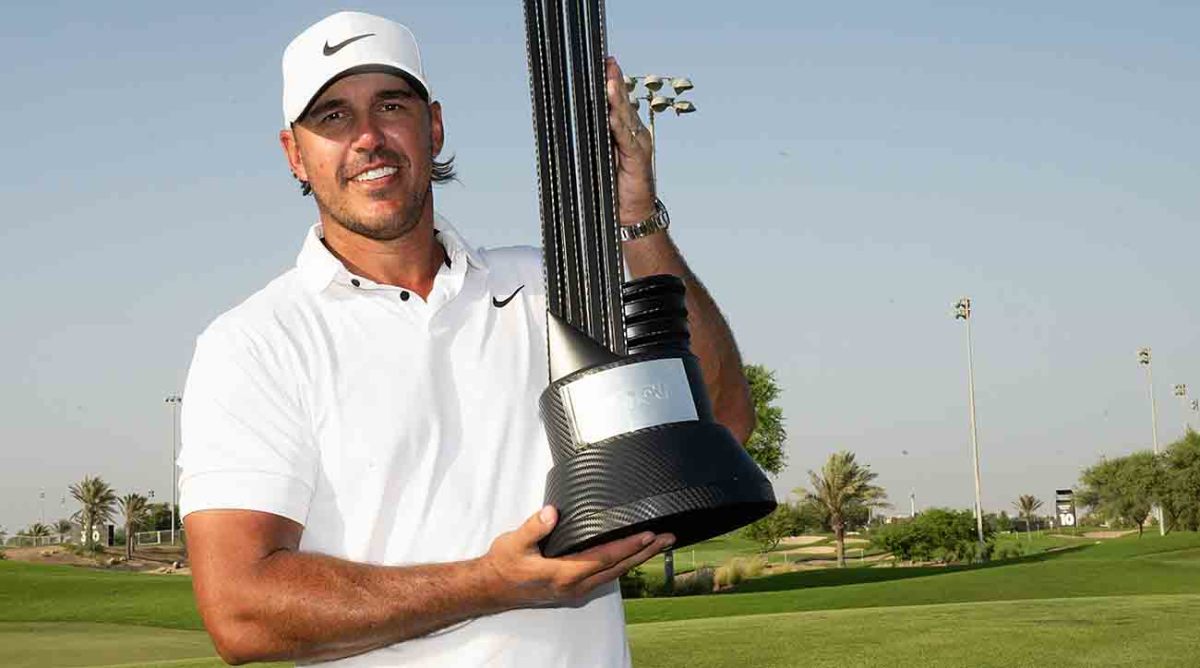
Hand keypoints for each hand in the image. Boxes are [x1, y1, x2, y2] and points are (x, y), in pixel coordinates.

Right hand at [481, 506, 672, 606]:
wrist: (491, 588)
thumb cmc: (503, 564)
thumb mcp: (514, 542)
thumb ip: (534, 527)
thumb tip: (552, 513)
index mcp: (563, 574)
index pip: (604, 558)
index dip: (628, 546)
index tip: (649, 535)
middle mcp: (574, 586)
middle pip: (618, 568)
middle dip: (644, 552)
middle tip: (668, 538)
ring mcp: (575, 590)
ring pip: (614, 574)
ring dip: (637, 558)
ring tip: (658, 545)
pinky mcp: (573, 589)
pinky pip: (605, 576)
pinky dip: (622, 564)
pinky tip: (631, 556)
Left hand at [605, 56, 656, 225]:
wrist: (630, 214)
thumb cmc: (613, 186)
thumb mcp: (599, 157)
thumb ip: (592, 138)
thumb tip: (568, 121)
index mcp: (623, 130)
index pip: (616, 101)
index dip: (610, 81)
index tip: (602, 61)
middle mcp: (633, 132)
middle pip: (622, 102)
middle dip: (614, 81)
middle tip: (607, 62)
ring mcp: (637, 144)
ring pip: (626, 117)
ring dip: (617, 99)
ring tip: (609, 82)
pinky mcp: (638, 159)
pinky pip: (627, 140)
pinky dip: (620, 127)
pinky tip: (613, 116)